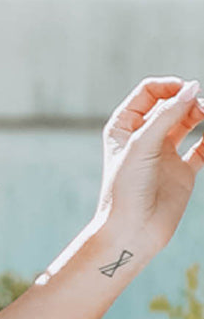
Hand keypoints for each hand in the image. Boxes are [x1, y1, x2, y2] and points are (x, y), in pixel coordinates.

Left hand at [94, 77, 203, 255]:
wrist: (132, 231)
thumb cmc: (126, 189)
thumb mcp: (142, 146)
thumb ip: (167, 116)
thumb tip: (191, 88)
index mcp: (124, 127)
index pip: (148, 92)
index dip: (168, 86)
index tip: (186, 89)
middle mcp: (143, 137)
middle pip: (171, 104)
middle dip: (187, 100)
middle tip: (200, 108)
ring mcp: (164, 153)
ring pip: (188, 122)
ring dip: (201, 114)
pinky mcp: (182, 171)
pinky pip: (202, 148)